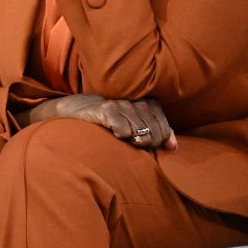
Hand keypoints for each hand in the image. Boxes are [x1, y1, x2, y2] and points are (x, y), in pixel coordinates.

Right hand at [34, 94, 176, 149]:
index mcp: (144, 101)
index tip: (149, 143)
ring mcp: (119, 104)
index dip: (160, 136)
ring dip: (135, 140)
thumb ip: (156, 133)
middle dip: (149, 142)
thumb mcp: (134, 125)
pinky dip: (121, 135)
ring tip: (124, 139)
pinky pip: (123, 129)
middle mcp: (133, 100)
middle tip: (136, 143)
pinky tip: (113, 133)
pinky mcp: (105, 110)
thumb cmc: (108, 121)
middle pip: (154, 129)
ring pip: (140, 130)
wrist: (74, 111)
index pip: (162, 122)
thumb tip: (173, 147)